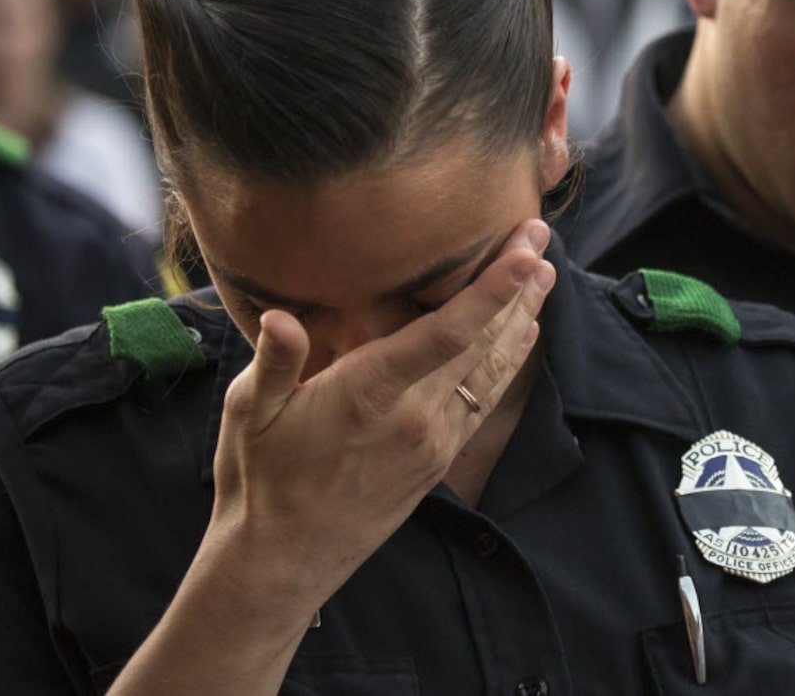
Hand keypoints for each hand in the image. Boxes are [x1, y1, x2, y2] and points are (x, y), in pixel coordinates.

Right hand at [207, 218, 554, 611]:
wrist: (284, 560)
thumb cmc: (261, 478)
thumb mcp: (248, 413)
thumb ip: (273, 360)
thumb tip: (280, 317)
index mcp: (371, 393)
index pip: (447, 333)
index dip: (492, 290)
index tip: (524, 252)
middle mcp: (416, 415)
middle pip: (483, 341)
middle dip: (518, 287)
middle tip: (541, 235)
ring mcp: (435, 439)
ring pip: (492, 369)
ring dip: (522, 319)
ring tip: (546, 275)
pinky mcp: (440, 459)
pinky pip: (486, 400)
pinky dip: (509, 363)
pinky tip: (525, 335)